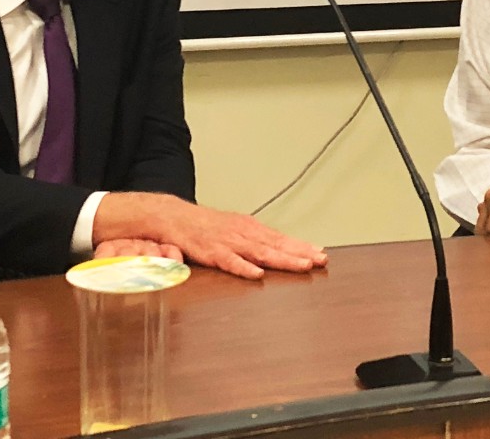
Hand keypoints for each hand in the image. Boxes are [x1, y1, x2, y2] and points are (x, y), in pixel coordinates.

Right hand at [95, 193, 328, 279]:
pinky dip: (242, 267)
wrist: (168, 215)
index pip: (279, 238)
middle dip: (299, 252)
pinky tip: (256, 274)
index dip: (300, 246)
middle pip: (275, 244)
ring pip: (258, 251)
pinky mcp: (208, 250)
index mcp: (247, 228)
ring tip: (302, 265)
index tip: (321, 254)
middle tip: (322, 260)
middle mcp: (240, 232)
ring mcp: (225, 241)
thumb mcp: (230, 231)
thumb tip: (273, 253)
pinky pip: (227, 261)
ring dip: (281, 259)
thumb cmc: (201, 226)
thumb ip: (250, 242)